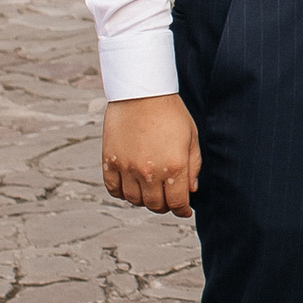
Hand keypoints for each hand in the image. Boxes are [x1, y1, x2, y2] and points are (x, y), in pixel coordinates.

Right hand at [103, 95, 200, 214]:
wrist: (141, 92)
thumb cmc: (171, 112)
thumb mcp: (191, 137)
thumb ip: (193, 166)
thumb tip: (191, 191)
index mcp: (174, 167)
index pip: (177, 202)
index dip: (182, 210)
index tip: (184, 210)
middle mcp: (150, 172)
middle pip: (155, 205)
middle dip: (164, 206)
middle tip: (168, 200)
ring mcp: (128, 168)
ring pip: (134, 200)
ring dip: (143, 200)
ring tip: (149, 192)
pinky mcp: (110, 161)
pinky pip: (113, 189)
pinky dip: (122, 193)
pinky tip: (130, 186)